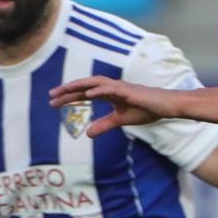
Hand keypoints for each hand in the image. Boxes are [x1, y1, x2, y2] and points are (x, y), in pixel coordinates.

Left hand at [48, 76, 179, 135]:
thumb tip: (87, 134)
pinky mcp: (129, 91)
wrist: (166, 106)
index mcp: (109, 93)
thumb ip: (104, 125)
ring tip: (65, 90)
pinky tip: (88, 94)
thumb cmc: (146, 110)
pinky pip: (111, 89)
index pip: (84, 94)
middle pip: (85, 86)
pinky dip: (99, 90)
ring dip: (79, 86)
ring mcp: (120, 87)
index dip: (69, 97)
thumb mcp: (121, 120)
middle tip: (50, 95)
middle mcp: (111, 87)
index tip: (53, 101)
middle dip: (68, 90)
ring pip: (95, 83)